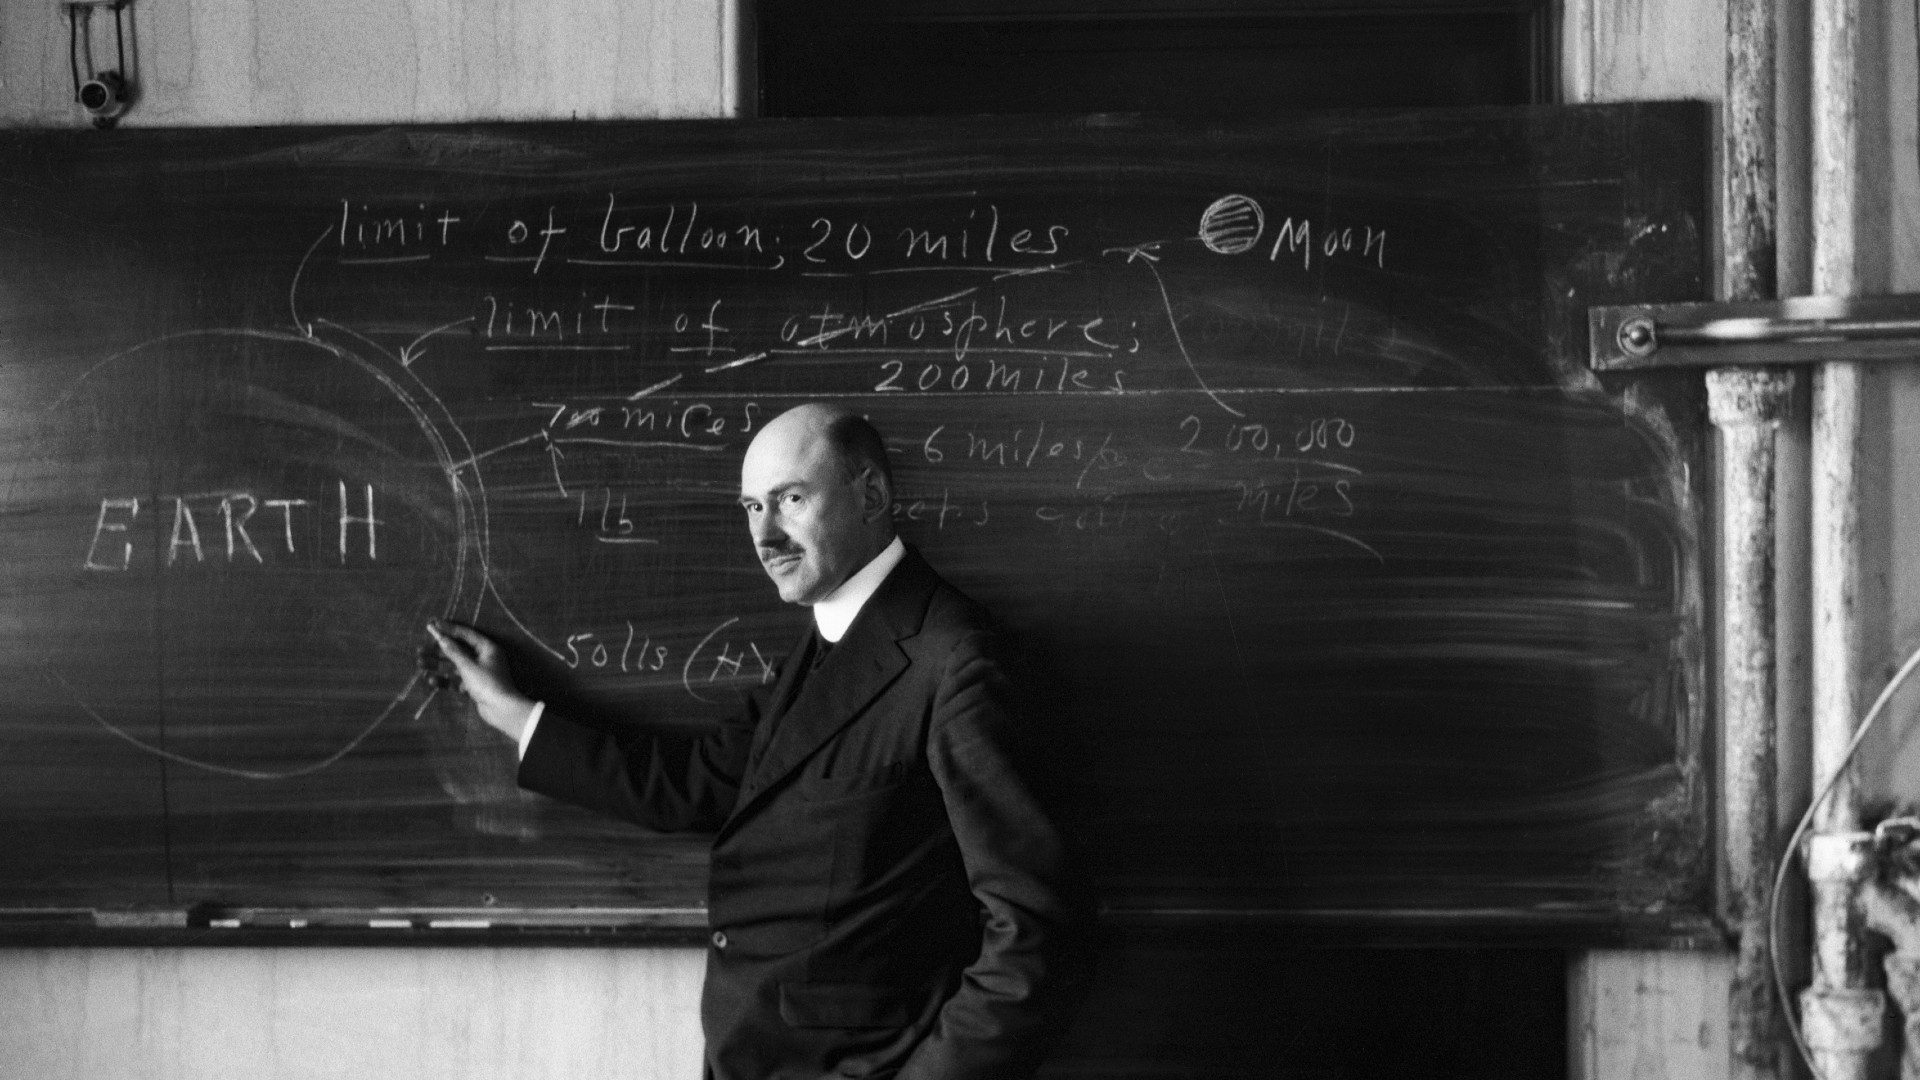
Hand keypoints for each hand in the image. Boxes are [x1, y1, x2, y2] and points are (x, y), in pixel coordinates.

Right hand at [425, 620, 537, 743]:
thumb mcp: (468, 665)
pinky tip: (431, 680)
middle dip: (438, 650)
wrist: (501, 710)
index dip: (448, 629)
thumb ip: (454, 652)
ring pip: (455, 666)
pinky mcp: (474, 687)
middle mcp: (484, 658)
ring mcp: (479, 673)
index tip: (432, 625)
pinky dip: (445, 680)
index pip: (465, 634)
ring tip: (420, 663)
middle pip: (458, 651)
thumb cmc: (487, 683)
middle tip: (420, 649)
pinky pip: (457, 680)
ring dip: (438, 665)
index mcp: (488, 648)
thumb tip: (442, 638)